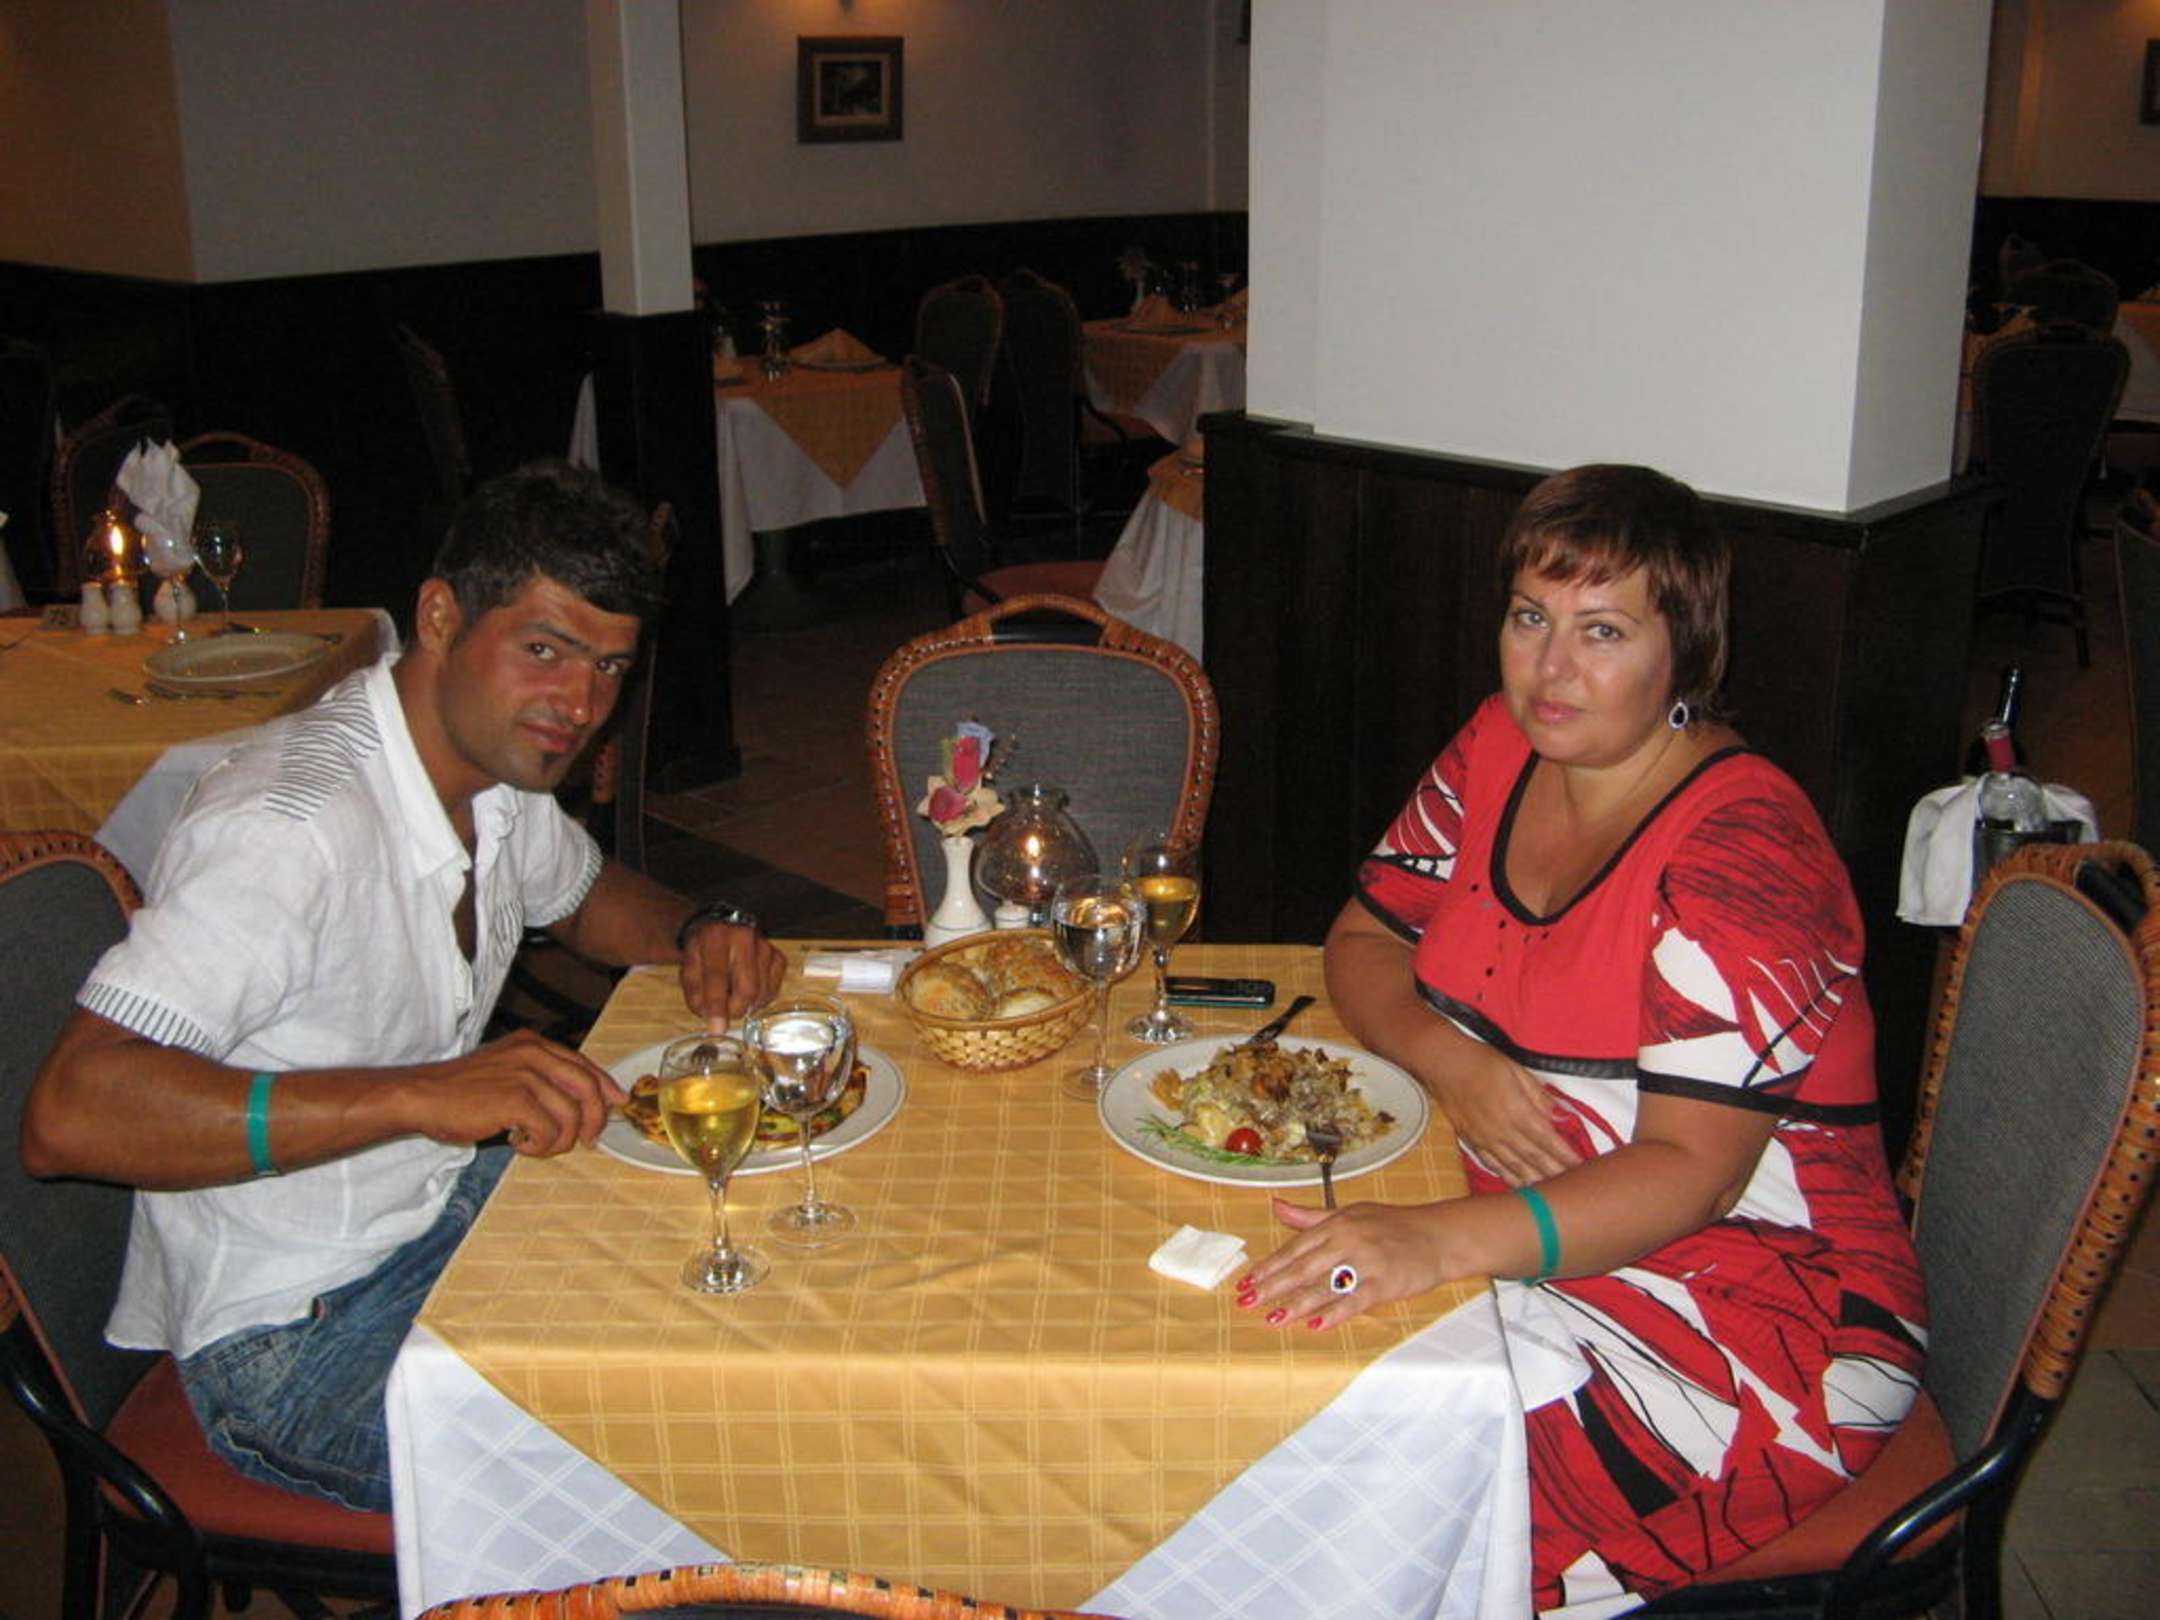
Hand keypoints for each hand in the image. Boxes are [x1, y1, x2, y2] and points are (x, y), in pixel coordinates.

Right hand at [408, 1030, 625, 1156]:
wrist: (420, 1096)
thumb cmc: (459, 1092)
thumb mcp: (505, 1071)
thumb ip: (539, 1079)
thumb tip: (578, 1106)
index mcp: (533, 1044)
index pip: (583, 1064)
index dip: (605, 1087)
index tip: (617, 1104)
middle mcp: (533, 1053)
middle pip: (587, 1088)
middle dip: (594, 1119)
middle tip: (589, 1141)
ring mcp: (525, 1074)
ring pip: (571, 1115)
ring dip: (560, 1140)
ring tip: (536, 1145)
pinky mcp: (516, 1099)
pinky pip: (550, 1131)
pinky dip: (540, 1146)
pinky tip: (518, 1144)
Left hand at [679, 922, 786, 1029]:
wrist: (722, 926)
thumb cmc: (704, 949)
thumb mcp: (689, 966)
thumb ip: (695, 991)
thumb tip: (706, 1016)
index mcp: (716, 937)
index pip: (717, 976)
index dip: (717, 1006)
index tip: (716, 1029)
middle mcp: (744, 937)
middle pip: (748, 988)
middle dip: (736, 1010)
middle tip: (725, 1013)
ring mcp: (765, 947)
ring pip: (763, 992)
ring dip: (748, 1005)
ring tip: (734, 998)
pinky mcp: (777, 956)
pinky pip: (774, 989)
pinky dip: (762, 999)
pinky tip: (750, 993)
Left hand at [1237, 1198, 1458, 1331]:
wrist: (1438, 1235)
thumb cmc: (1393, 1225)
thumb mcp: (1350, 1212)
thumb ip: (1311, 1217)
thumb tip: (1277, 1207)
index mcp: (1336, 1224)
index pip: (1295, 1248)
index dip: (1269, 1266)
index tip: (1247, 1282)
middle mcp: (1347, 1240)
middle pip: (1303, 1268)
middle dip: (1273, 1286)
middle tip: (1248, 1302)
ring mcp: (1366, 1262)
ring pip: (1325, 1286)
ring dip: (1297, 1304)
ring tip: (1273, 1318)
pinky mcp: (1385, 1282)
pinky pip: (1355, 1300)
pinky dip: (1335, 1313)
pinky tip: (1316, 1325)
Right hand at [1428, 1044, 1579, 1186]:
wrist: (1442, 1064)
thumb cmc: (1481, 1061)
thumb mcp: (1517, 1070)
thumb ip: (1540, 1097)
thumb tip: (1561, 1117)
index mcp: (1518, 1111)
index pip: (1549, 1140)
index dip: (1566, 1156)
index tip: (1583, 1167)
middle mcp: (1503, 1130)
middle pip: (1535, 1159)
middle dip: (1556, 1174)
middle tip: (1574, 1188)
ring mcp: (1486, 1139)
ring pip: (1515, 1168)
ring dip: (1536, 1182)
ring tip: (1552, 1195)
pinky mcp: (1472, 1142)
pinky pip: (1494, 1165)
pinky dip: (1509, 1178)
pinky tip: (1520, 1186)